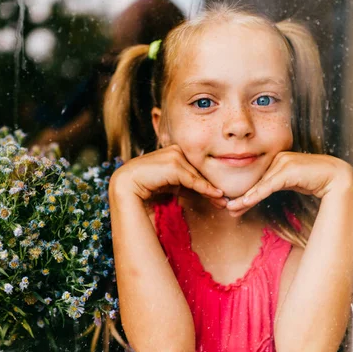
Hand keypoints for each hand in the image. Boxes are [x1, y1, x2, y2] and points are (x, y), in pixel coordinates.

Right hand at [109, 145, 226, 206]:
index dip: (206, 183)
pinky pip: (193, 179)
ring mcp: (174, 154)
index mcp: (174, 152)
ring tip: (223, 201)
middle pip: (198, 171)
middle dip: (211, 187)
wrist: (127, 187)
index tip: (219, 196)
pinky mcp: (174, 163)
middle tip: (225, 201)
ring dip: (211, 190)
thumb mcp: (171, 186)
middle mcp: (175, 150)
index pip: (194, 169)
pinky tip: (216, 195)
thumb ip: (186, 185)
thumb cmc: (146, 188)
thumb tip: (207, 193)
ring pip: (198, 176)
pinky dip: (206, 188)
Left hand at [226, 152, 352, 216]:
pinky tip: (246, 202)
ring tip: (232, 208)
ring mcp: (283, 161)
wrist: (336, 177)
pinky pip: (269, 185)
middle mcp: (278, 158)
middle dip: (241, 197)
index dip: (245, 193)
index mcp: (276, 159)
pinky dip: (257, 194)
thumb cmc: (315, 181)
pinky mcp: (288, 169)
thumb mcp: (290, 184)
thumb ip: (274, 186)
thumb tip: (257, 196)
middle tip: (228, 209)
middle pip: (255, 181)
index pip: (257, 179)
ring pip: (260, 184)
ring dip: (245, 198)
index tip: (234, 205)